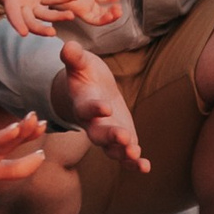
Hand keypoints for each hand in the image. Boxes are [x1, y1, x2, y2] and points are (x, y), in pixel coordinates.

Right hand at [0, 0, 60, 36]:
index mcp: (10, 4)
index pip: (13, 16)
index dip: (17, 24)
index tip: (23, 34)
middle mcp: (22, 9)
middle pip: (32, 22)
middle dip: (41, 28)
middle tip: (52, 33)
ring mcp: (32, 5)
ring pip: (45, 14)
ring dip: (58, 16)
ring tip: (71, 16)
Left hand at [45, 0, 124, 28]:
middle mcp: (86, 2)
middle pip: (102, 11)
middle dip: (113, 12)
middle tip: (120, 9)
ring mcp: (84, 8)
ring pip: (99, 18)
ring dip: (110, 17)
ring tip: (118, 12)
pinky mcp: (80, 12)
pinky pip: (93, 20)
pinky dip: (103, 19)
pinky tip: (110, 15)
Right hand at [50, 41, 147, 171]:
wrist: (91, 90)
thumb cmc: (84, 74)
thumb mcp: (80, 62)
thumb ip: (74, 57)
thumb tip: (68, 45)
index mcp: (82, 104)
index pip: (87, 108)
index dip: (95, 108)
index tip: (105, 107)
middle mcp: (92, 124)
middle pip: (99, 134)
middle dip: (111, 137)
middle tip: (124, 138)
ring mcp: (106, 135)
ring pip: (112, 148)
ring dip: (123, 153)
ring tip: (135, 156)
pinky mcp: (121, 141)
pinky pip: (125, 155)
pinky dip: (134, 163)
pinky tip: (145, 167)